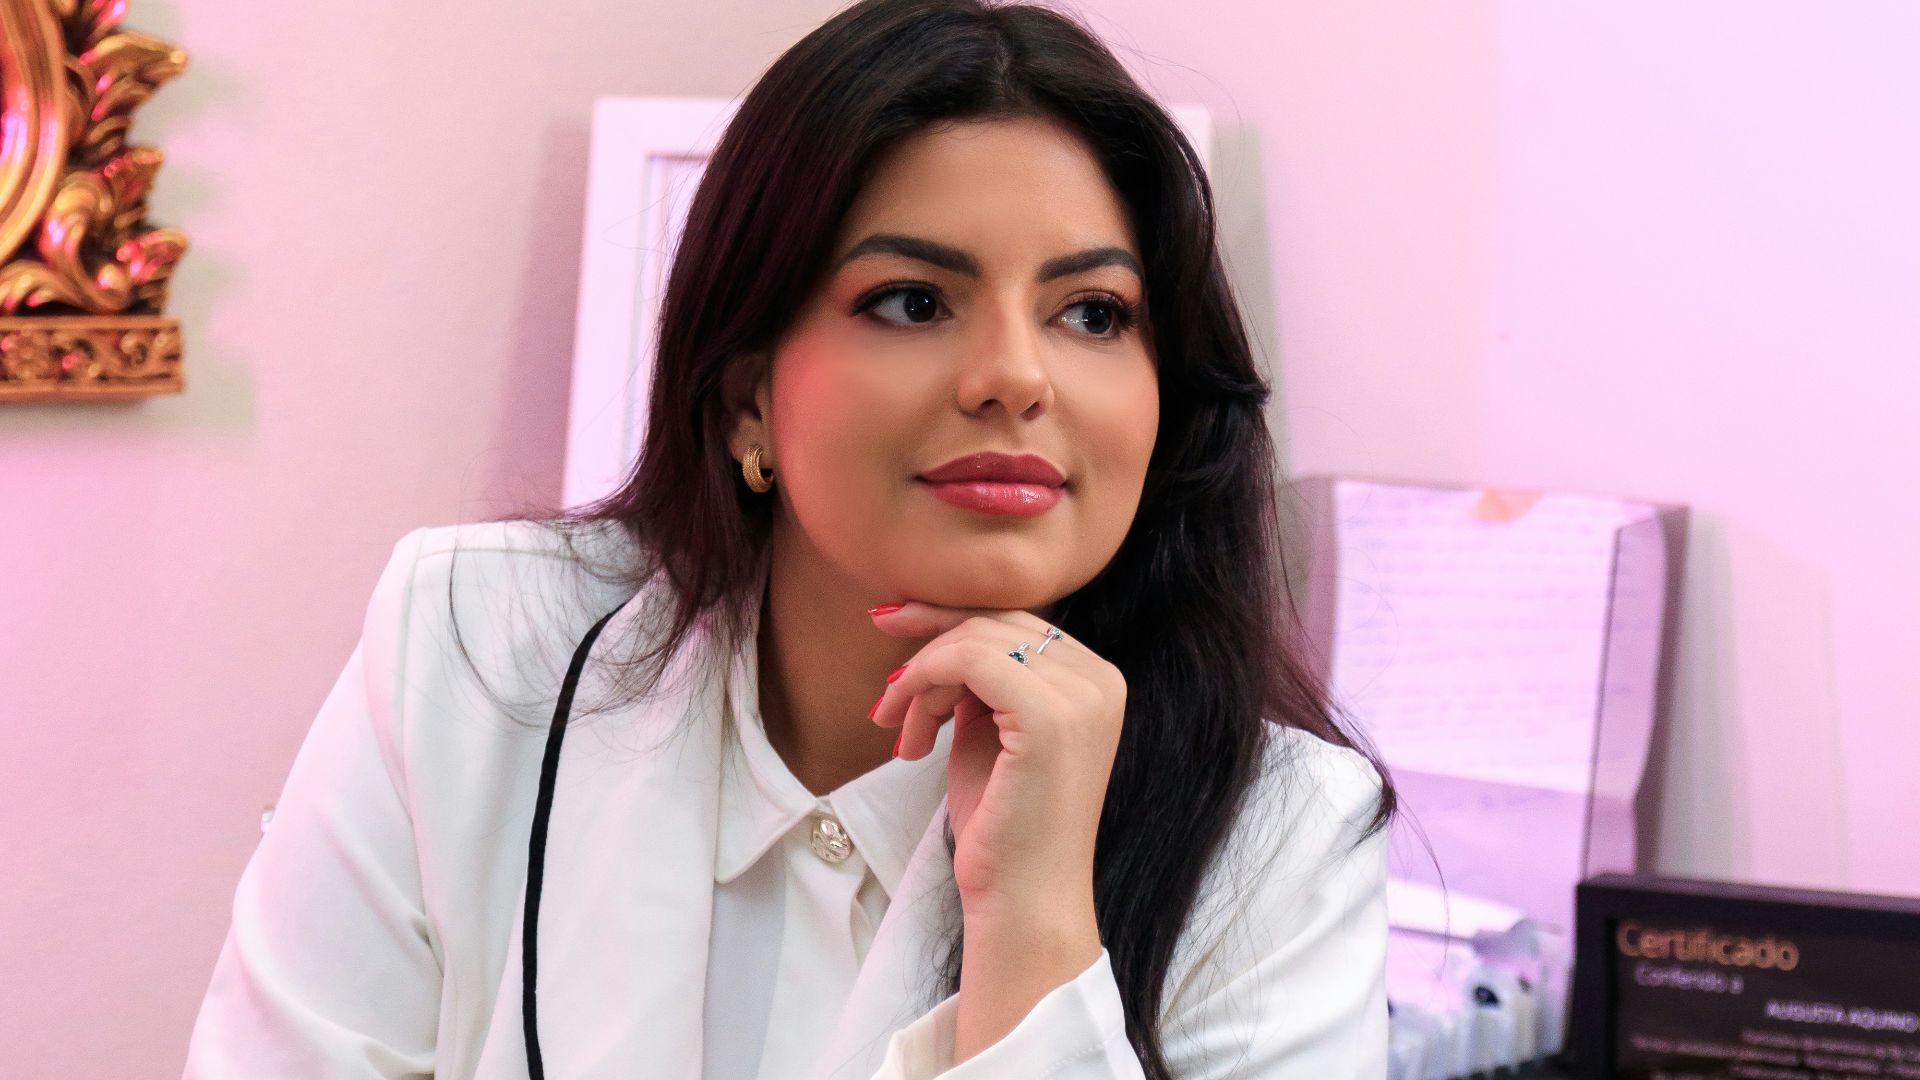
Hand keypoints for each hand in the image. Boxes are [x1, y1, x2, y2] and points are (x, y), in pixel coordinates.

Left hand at [867, 603, 1125, 909]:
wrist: (1023, 901)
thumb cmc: (1003, 828)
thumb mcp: (991, 734)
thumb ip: (981, 684)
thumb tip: (936, 639)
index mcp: (1096, 682)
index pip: (1016, 622)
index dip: (949, 624)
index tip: (894, 629)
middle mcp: (1101, 680)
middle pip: (996, 621)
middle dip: (928, 641)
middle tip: (885, 689)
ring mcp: (1082, 695)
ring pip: (975, 640)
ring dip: (921, 681)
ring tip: (903, 734)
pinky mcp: (1049, 715)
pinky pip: (968, 661)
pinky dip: (924, 682)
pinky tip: (911, 733)